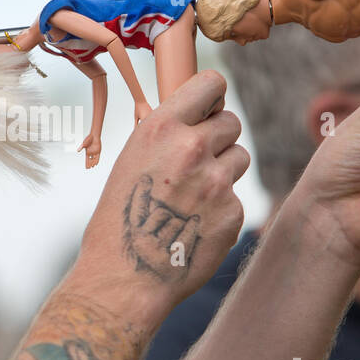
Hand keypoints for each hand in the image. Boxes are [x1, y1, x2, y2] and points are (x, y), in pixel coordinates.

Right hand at [74, 71, 248, 312]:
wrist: (126, 276)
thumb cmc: (119, 218)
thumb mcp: (130, 161)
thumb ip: (164, 136)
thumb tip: (187, 112)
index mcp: (161, 127)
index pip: (212, 84)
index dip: (213, 97)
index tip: (207, 109)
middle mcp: (192, 148)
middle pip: (231, 122)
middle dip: (218, 138)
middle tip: (197, 162)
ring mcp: (217, 182)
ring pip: (240, 158)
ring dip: (224, 170)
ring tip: (193, 196)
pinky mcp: (234, 213)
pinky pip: (237, 197)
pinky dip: (221, 208)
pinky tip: (195, 225)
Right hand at [78, 132, 101, 169]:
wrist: (94, 136)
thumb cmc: (88, 139)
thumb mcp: (84, 144)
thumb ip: (81, 147)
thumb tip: (77, 151)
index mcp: (87, 152)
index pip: (87, 159)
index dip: (87, 163)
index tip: (86, 167)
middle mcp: (91, 153)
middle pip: (90, 160)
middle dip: (90, 164)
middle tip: (89, 168)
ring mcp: (95, 152)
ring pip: (94, 159)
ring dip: (93, 163)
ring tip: (93, 166)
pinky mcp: (98, 151)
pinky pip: (98, 157)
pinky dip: (97, 160)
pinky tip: (96, 163)